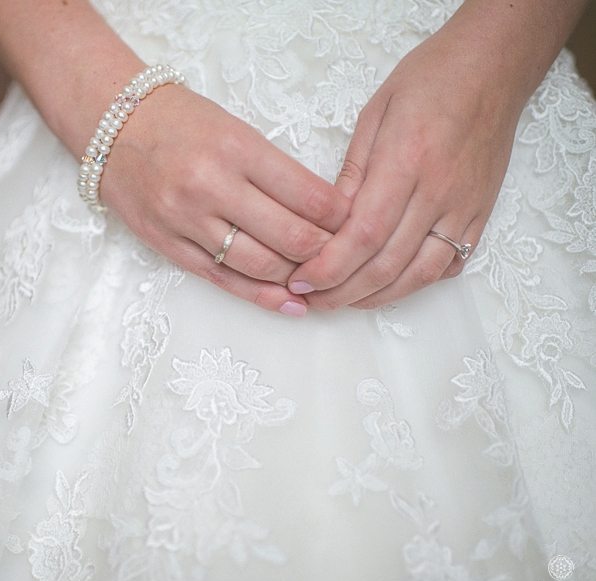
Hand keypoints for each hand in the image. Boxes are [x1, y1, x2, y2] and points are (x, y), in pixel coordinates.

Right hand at [101, 84, 350, 314]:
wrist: (114, 126)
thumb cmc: (181, 122)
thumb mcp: (236, 129)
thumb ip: (276, 171)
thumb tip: (325, 215)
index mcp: (237, 148)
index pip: (309, 196)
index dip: (343, 218)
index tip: (357, 224)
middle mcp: (211, 185)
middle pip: (291, 237)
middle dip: (327, 253)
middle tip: (345, 257)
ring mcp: (187, 220)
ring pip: (260, 265)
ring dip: (297, 277)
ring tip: (318, 278)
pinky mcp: (169, 245)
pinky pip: (223, 280)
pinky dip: (261, 297)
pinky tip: (289, 303)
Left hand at [286, 24, 525, 309]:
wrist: (494, 67)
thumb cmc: (430, 79)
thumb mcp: (374, 114)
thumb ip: (351, 172)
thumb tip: (326, 222)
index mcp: (406, 161)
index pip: (362, 234)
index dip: (328, 267)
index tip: (299, 280)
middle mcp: (439, 192)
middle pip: (386, 264)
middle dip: (341, 292)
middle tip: (310, 300)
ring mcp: (464, 209)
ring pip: (418, 276)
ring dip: (376, 297)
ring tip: (342, 301)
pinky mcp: (480, 216)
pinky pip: (448, 265)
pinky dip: (414, 283)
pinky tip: (386, 285)